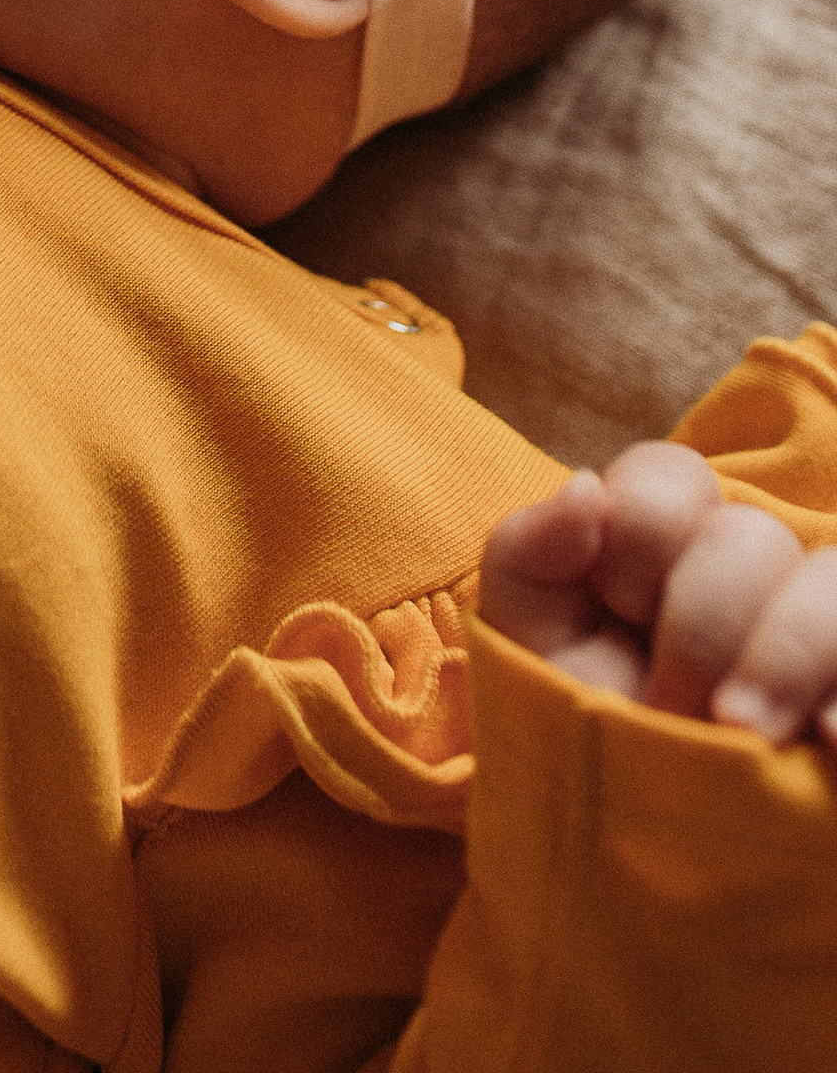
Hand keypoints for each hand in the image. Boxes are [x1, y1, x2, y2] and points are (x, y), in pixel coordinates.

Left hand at [482, 443, 836, 746]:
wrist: (634, 857)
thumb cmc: (581, 730)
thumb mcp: (531, 646)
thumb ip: (529, 553)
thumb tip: (587, 488)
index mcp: (665, 541)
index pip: (673, 478)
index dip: (643, 538)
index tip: (618, 610)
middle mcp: (749, 573)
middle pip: (752, 537)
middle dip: (704, 626)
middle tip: (670, 709)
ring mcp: (812, 633)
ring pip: (835, 581)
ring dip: (788, 653)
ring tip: (750, 735)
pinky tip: (831, 743)